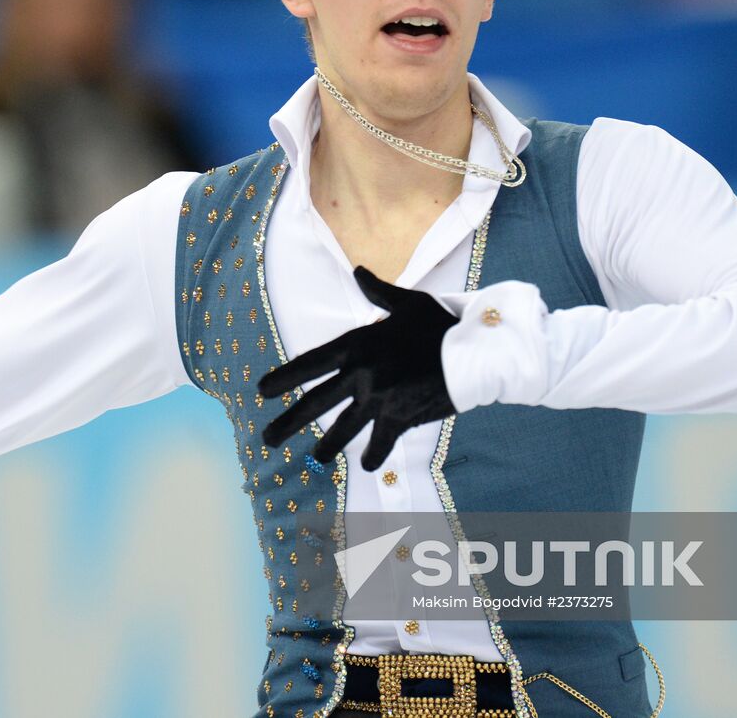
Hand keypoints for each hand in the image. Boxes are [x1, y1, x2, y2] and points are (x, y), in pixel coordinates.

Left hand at [259, 266, 459, 470]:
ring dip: (327, 447)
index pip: (309, 364)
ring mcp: (378, 399)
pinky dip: (374, 456)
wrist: (474, 351)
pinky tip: (367, 465)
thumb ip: (378, 292)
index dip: (283, 379)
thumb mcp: (407, 302)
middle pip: (315, 404)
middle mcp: (361, 374)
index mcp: (357, 344)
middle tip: (267, 439)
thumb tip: (360, 271)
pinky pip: (380, 443)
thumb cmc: (440, 324)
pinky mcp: (400, 418)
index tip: (262, 390)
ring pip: (343, 429)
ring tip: (315, 459)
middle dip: (287, 424)